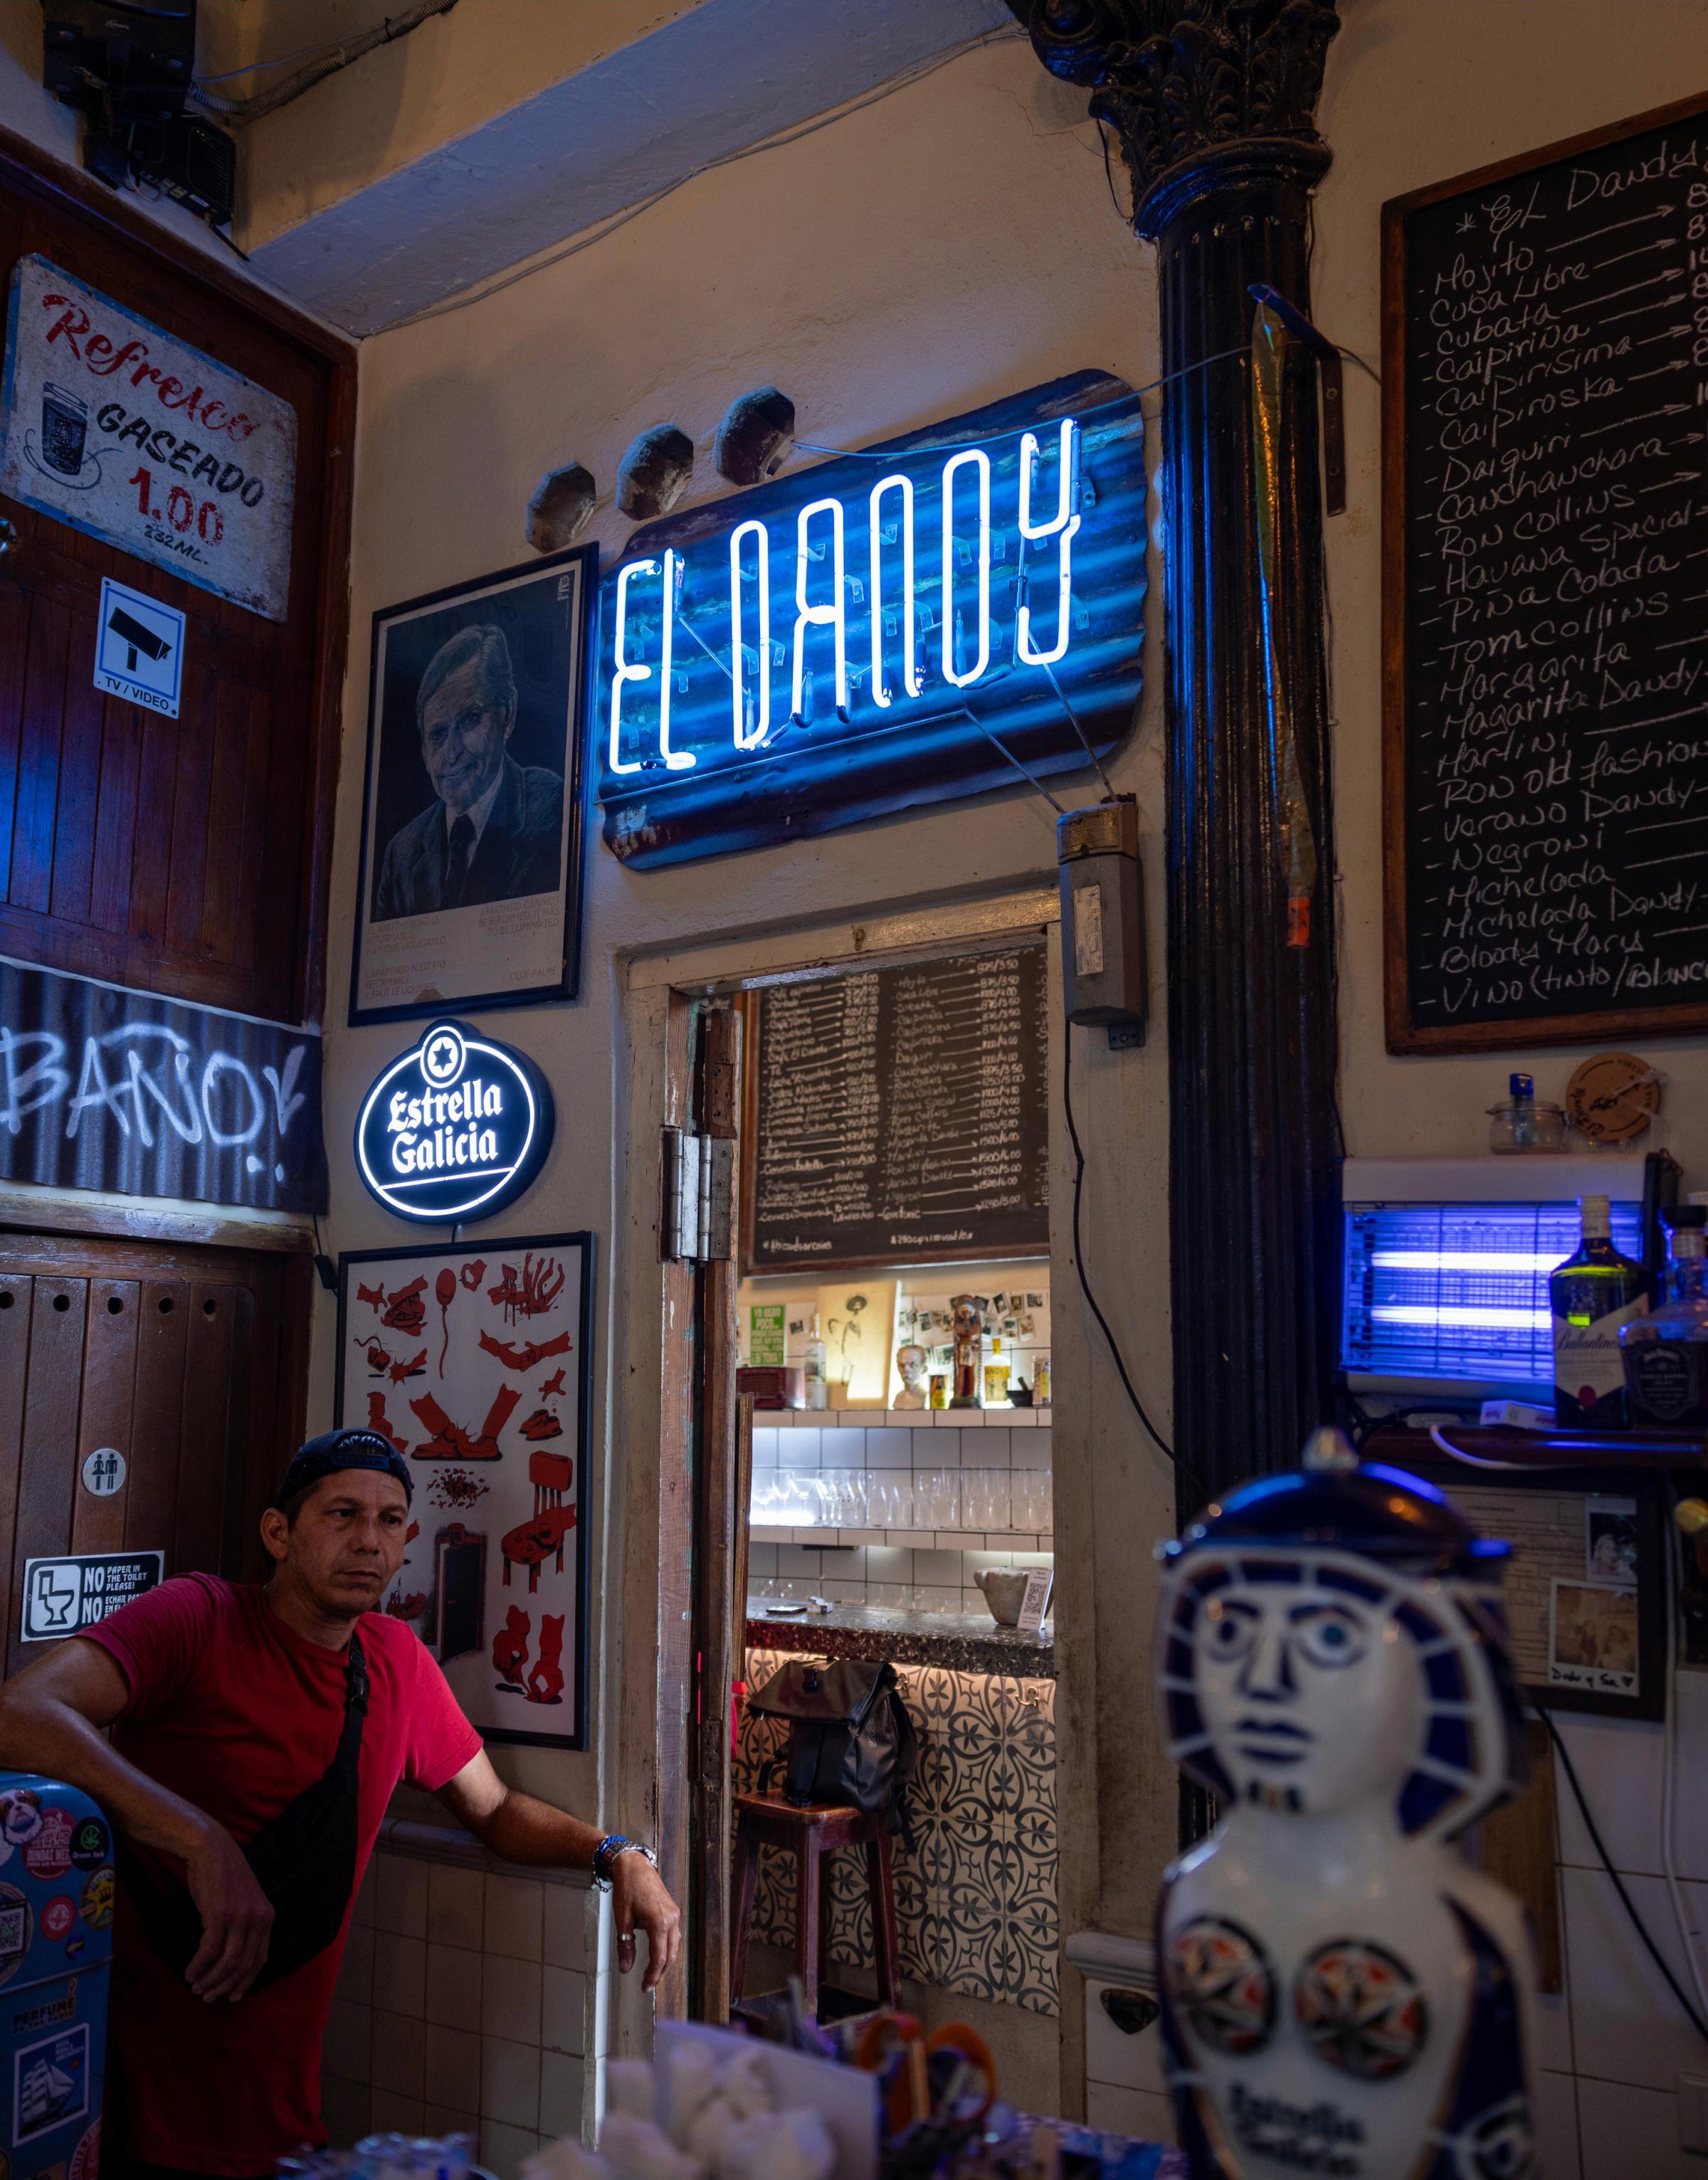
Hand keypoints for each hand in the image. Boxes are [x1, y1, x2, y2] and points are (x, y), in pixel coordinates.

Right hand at [182, 1821, 273, 2002]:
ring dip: (211, 1980)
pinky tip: (189, 1972)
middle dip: (225, 1986)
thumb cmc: (222, 1875)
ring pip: (228, 1963)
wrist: (211, 1849)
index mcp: (267, 1916)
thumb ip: (244, 1926)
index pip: (260, 1959)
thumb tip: (232, 1958)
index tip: (232, 1995)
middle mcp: (258, 1918)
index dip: (246, 1981)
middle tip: (208, 1997)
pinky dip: (198, 1966)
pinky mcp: (220, 1916)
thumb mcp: (244, 1901)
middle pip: (244, 1965)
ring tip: (196, 1987)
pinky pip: (209, 1952)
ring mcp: (240, 1917)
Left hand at [612, 1852, 681, 1993]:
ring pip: (675, 1946)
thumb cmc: (628, 1888)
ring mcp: (674, 1914)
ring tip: (653, 1974)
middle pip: (671, 1955)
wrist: (634, 1865)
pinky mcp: (673, 1911)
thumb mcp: (622, 1919)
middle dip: (660, 1973)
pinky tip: (659, 1955)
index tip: (645, 1987)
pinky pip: (674, 1936)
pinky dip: (668, 1949)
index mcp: (660, 1922)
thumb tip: (626, 1968)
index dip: (652, 1976)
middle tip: (647, 1985)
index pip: (659, 1957)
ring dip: (665, 1962)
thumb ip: (626, 1946)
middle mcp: (672, 1919)